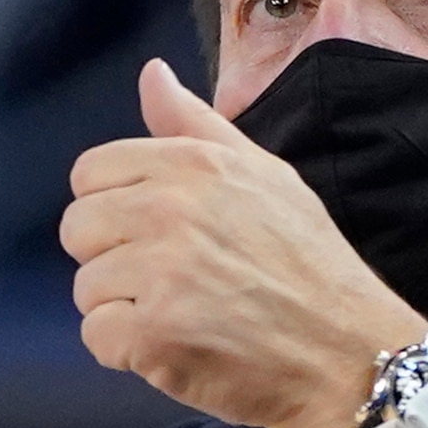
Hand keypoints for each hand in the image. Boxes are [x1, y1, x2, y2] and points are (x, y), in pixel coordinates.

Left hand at [61, 58, 427, 427]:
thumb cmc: (309, 267)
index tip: (158, 235)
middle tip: (174, 282)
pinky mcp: (154, 335)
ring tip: (185, 317)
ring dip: (125, 310)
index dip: (116, 208)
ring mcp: (161, 274)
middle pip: (78, 229)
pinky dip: (130, 353)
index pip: (91, 173)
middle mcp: (170, 210)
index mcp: (193, 164)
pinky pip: (97, 337)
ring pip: (86, 288)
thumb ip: (196, 126)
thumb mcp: (265, 176)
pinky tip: (178, 348)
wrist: (350, 353)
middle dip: (113, 259)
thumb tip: (151, 73)